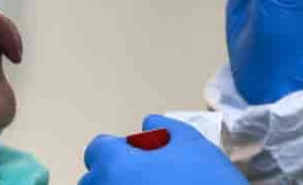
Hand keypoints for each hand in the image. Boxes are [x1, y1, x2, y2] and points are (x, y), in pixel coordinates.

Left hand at [80, 115, 246, 184]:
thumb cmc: (206, 182)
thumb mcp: (193, 144)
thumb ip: (167, 129)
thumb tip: (149, 123)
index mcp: (117, 164)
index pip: (98, 149)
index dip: (118, 148)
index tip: (136, 153)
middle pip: (96, 177)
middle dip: (115, 172)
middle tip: (147, 174)